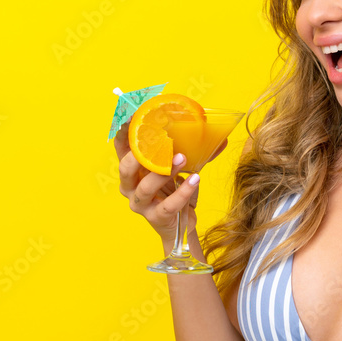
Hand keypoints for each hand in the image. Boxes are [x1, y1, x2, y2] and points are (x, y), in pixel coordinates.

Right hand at [113, 122, 227, 245]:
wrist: (182, 224)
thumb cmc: (176, 192)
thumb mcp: (181, 170)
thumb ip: (195, 153)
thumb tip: (220, 137)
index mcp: (132, 170)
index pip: (121, 150)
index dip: (124, 134)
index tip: (134, 116)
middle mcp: (130, 187)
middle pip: (125, 168)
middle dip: (142, 154)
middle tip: (163, 140)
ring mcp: (141, 204)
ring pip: (146, 187)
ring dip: (164, 171)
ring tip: (182, 158)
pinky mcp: (155, 218)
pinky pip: (167, 205)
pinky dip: (182, 192)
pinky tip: (195, 179)